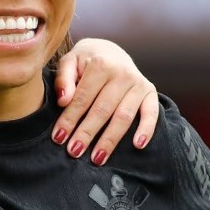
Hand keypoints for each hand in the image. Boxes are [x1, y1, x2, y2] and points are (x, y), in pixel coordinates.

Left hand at [52, 40, 159, 162]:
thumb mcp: (70, 61)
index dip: (69, 119)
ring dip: (110, 139)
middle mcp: (122, 73)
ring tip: (97, 158)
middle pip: (102, 110)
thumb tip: (63, 100)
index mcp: (101, 64)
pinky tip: (138, 145)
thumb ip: (64, 79)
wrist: (110, 50)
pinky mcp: (150, 92)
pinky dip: (146, 129)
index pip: (82, 98)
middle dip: (87, 133)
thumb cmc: (86, 61)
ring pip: (123, 116)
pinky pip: (151, 113)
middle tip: (74, 152)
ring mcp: (138, 83)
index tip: (58, 137)